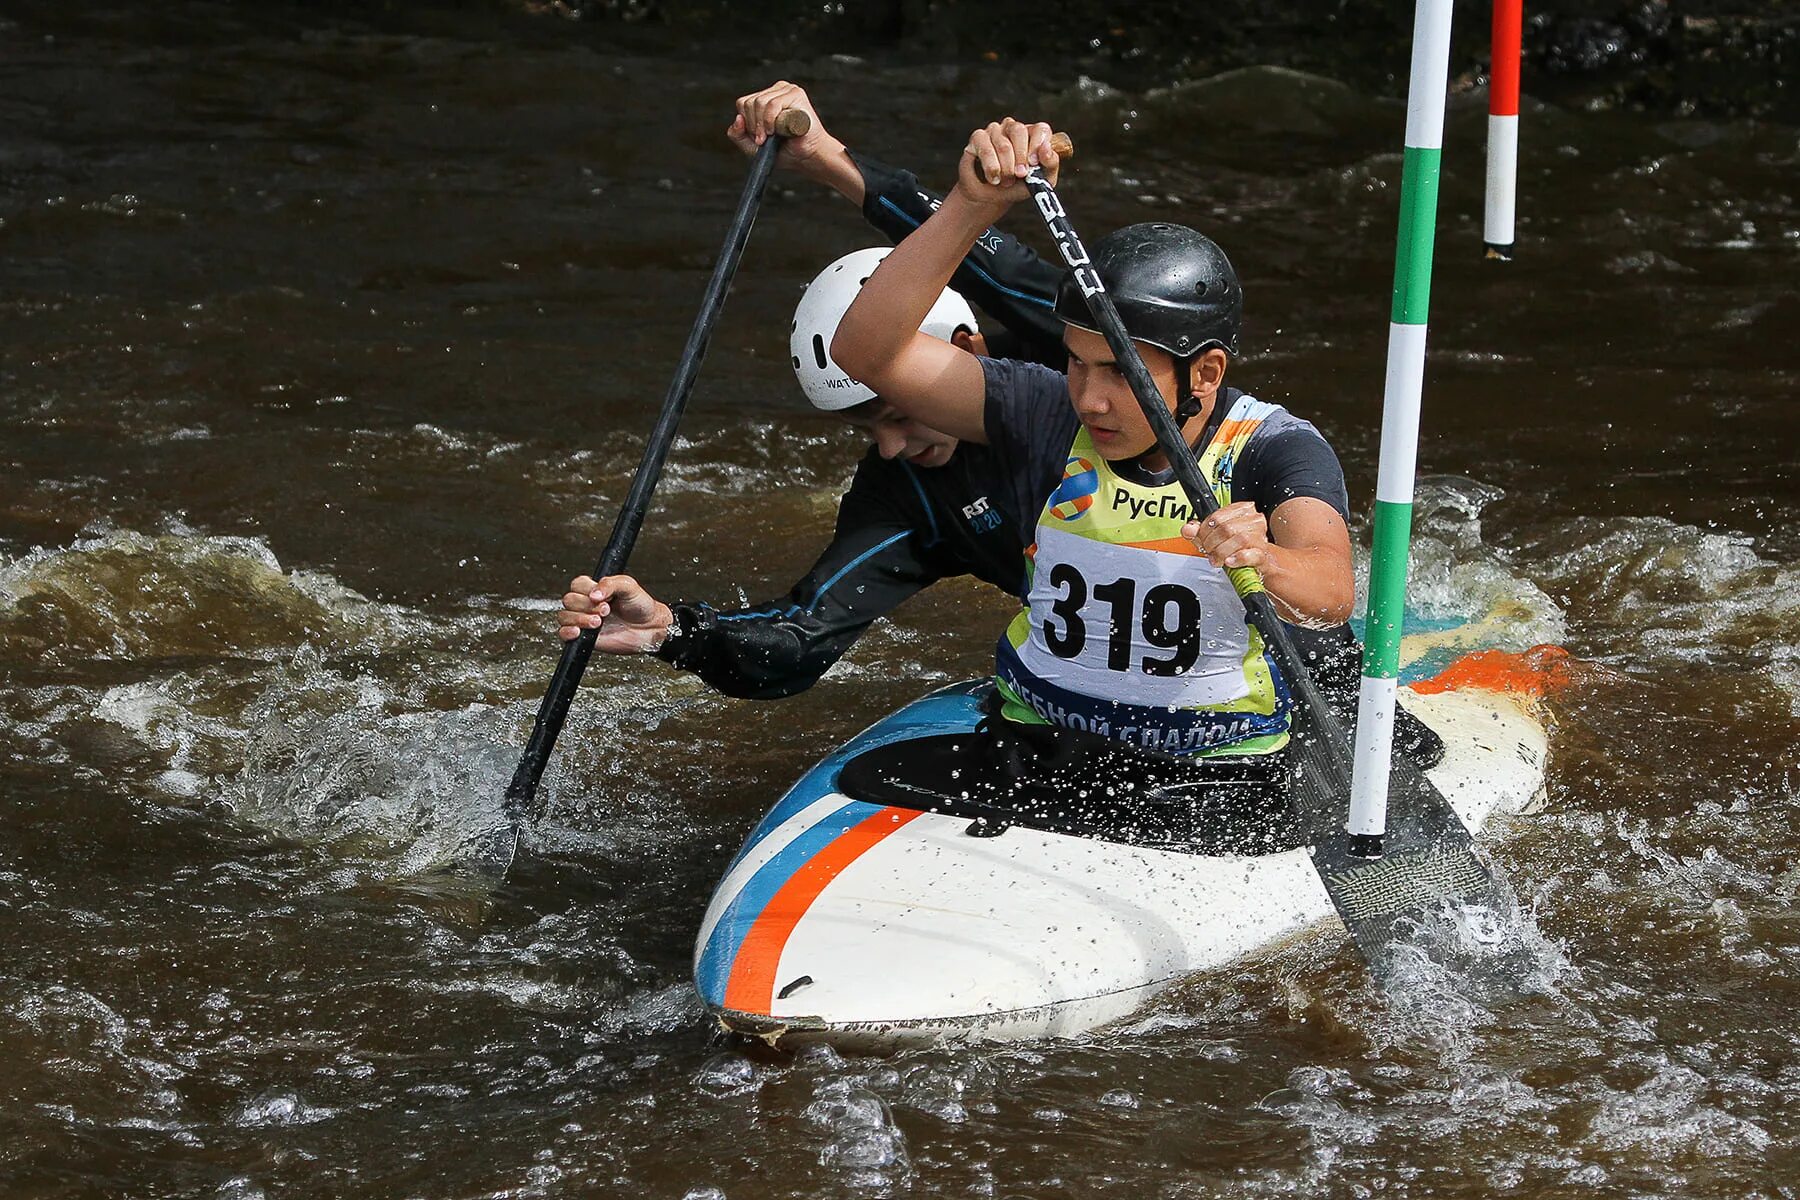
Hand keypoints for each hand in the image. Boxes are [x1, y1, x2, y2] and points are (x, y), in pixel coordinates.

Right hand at [556, 574, 673, 652]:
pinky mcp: (584, 637)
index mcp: (595, 589)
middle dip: (587, 606)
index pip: (577, 584)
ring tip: (599, 622)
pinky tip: (579, 631)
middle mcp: (587, 604)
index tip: (602, 597)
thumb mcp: (629, 586)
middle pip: (569, 600)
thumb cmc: (641, 606)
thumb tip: (594, 593)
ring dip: (580, 619)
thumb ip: (610, 584)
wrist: (650, 629)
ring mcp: (584, 620)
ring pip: (565, 616)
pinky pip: (563, 634)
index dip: (586, 590)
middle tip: (605, 611)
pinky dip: (567, 632)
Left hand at [727, 80, 841, 174]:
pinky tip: (778, 131)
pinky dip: (771, 121)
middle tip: (766, 139)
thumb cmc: (784, 152)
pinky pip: (773, 104)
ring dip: (762, 125)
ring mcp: (786, 89)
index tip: (759, 139)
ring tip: (773, 136)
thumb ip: (737, 135)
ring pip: (759, 102)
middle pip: (749, 102)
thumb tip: (738, 118)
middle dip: (754, 125)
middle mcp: (776, 90)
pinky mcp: (796, 93)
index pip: (743, 103)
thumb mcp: (752, 147)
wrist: (807, 157)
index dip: (747, 123)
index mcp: (765, 97)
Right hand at [955, 118, 1058, 212]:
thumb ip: (1051, 164)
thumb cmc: (1019, 186)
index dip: (1038, 145)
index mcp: (1033, 135)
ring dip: (1005, 169)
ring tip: (1005, 181)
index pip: (1040, 129)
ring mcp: (995, 130)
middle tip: (1019, 175)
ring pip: (1002, 145)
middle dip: (1020, 158)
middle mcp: (1014, 128)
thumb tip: (1046, 150)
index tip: (1033, 163)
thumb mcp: (1042, 180)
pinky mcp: (978, 137)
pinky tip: (993, 178)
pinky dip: (990, 168)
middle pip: (1019, 131)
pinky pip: (986, 149)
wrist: (993, 198)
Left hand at [1182, 502, 1272, 570]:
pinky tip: (1229, 562)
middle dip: (1211, 543)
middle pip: (1226, 528)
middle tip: (1209, 551)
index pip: (1217, 517)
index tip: (1202, 539)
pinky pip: (1249, 555)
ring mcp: (1260, 537)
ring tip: (1217, 559)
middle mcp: (1254, 521)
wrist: (1258, 560)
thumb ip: (1199, 531)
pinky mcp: (1262, 554)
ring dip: (1221, 552)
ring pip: (1238, 539)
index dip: (1204, 531)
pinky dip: (1237, 559)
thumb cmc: (1237, 546)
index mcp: (1242, 510)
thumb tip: (1188, 529)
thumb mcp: (1215, 535)